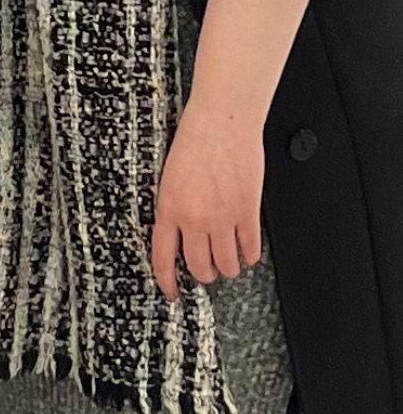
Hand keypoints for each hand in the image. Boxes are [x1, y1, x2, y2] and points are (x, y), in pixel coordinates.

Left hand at [151, 97, 264, 298]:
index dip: (167, 281)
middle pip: (199, 266)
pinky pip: (251, 247)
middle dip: (204, 274)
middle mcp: (194, 218)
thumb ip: (173, 207)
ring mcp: (223, 217)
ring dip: (228, 267)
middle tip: (207, 272)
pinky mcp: (248, 211)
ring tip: (228, 264)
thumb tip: (179, 232)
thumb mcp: (168, 178)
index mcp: (169, 209)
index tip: (171, 291)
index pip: (163, 257)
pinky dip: (250, 255)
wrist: (222, 122)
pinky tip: (248, 253)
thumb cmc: (194, 141)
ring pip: (227, 263)